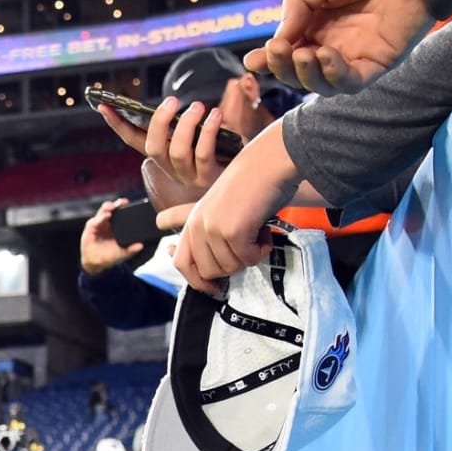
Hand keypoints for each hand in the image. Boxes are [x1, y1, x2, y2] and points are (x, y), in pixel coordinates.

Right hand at [80, 198, 140, 274]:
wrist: (95, 263)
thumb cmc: (109, 255)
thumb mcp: (122, 253)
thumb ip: (131, 250)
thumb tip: (141, 246)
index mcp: (117, 225)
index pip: (122, 212)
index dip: (126, 207)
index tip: (132, 205)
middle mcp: (108, 222)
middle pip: (113, 208)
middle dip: (118, 203)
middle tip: (123, 202)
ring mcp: (99, 223)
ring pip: (103, 211)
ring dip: (108, 207)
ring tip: (112, 208)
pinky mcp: (91, 227)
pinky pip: (95, 221)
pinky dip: (100, 218)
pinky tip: (106, 216)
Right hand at [99, 99, 225, 209]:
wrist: (247, 179)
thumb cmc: (226, 149)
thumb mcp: (207, 130)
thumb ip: (200, 114)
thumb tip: (205, 91)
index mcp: (165, 155)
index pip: (134, 140)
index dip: (118, 124)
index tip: (104, 106)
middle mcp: (172, 169)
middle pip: (154, 148)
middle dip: (159, 123)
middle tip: (172, 101)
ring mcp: (189, 176)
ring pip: (177, 152)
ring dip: (186, 125)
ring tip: (198, 107)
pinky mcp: (209, 178)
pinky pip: (203, 154)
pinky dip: (208, 131)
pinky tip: (215, 115)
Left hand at [158, 121, 300, 293]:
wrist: (270, 161)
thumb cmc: (251, 185)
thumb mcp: (220, 209)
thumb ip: (206, 235)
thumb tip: (192, 265)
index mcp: (192, 221)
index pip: (180, 262)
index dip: (197, 281)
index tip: (214, 289)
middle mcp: (197, 226)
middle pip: (208, 271)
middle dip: (231, 268)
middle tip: (247, 249)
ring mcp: (212, 229)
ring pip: (229, 268)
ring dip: (249, 257)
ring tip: (257, 234)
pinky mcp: (232, 231)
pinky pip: (248, 259)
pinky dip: (261, 250)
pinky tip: (266, 232)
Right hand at [244, 0, 433, 95]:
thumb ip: (295, 9)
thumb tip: (276, 42)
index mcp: (317, 22)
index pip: (287, 50)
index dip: (269, 60)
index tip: (252, 61)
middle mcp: (333, 42)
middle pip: (299, 72)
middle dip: (283, 67)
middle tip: (279, 51)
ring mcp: (355, 54)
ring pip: (321, 83)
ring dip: (305, 74)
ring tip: (301, 54)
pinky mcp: (378, 61)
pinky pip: (350, 82)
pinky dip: (333, 76)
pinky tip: (325, 57)